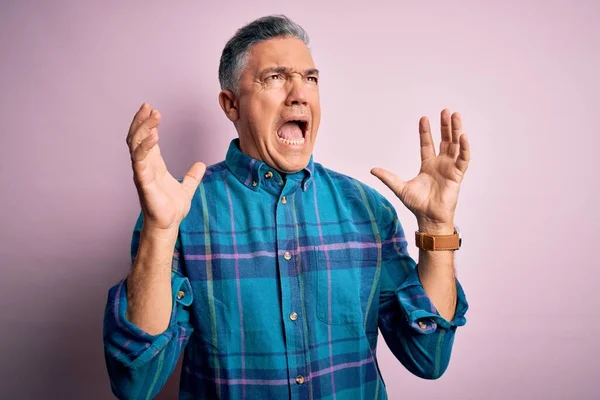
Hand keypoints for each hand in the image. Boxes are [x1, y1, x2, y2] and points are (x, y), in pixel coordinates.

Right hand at [126, 103, 205, 231]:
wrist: (168, 225)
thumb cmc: (171, 209)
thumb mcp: (187, 188)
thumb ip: (192, 176)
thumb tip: (201, 165)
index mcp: (154, 165)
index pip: (147, 139)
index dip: (148, 124)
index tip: (153, 110)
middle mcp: (145, 166)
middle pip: (137, 138)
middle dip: (141, 121)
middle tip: (148, 106)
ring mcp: (142, 173)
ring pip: (136, 145)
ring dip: (142, 128)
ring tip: (152, 115)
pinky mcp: (143, 182)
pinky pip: (141, 161)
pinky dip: (145, 147)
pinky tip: (154, 136)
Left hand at [371, 109, 469, 232]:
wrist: (429, 218)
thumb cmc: (417, 205)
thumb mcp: (400, 188)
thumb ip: (388, 177)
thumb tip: (372, 169)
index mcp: (428, 165)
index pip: (427, 144)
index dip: (426, 131)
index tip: (424, 117)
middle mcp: (440, 164)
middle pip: (445, 140)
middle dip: (445, 126)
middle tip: (446, 111)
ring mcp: (450, 168)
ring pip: (455, 145)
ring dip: (456, 130)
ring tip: (456, 115)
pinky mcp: (457, 175)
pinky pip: (463, 159)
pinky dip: (464, 148)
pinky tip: (462, 136)